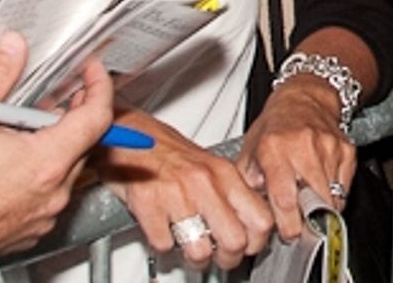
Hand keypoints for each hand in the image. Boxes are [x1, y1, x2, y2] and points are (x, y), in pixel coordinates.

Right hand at [0, 32, 110, 254]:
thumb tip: (13, 48)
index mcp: (46, 161)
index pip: (97, 117)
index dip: (99, 86)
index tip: (91, 71)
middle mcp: (52, 192)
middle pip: (82, 142)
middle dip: (70, 114)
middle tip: (48, 99)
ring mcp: (43, 215)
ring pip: (65, 169)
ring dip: (53, 145)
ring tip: (20, 130)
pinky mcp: (31, 229)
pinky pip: (48, 194)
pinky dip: (39, 174)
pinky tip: (12, 162)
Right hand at [95, 110, 272, 270]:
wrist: (131, 134)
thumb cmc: (168, 151)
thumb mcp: (210, 166)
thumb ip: (231, 194)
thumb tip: (251, 228)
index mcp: (224, 173)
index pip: (261, 220)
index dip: (255, 243)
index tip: (247, 247)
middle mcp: (204, 182)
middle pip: (235, 242)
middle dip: (227, 258)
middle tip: (218, 256)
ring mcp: (177, 193)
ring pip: (200, 251)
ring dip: (193, 256)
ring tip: (189, 245)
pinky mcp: (148, 203)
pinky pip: (164, 244)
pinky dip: (163, 243)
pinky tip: (163, 228)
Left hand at [238, 77, 355, 240]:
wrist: (304, 98)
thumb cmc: (275, 127)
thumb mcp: (250, 151)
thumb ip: (248, 185)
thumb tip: (254, 216)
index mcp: (273, 148)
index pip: (285, 199)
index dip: (287, 224)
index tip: (286, 232)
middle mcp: (302, 146)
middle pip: (313, 203)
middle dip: (307, 222)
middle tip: (299, 224)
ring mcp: (328, 147)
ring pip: (332, 200)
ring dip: (320, 210)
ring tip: (307, 202)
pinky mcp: (347, 150)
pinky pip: (344, 189)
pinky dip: (334, 196)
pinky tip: (320, 186)